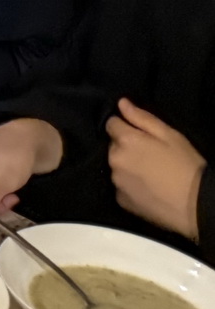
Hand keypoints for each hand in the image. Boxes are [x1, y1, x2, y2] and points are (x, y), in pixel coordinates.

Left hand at [109, 97, 205, 239]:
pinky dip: (130, 185)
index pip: (111, 124)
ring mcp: (116, 181)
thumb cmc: (186, 165)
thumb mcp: (170, 135)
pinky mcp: (121, 200)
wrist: (196, 205)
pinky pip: (121, 186)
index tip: (139, 135)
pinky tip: (147, 188)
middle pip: (113, 146)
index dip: (125, 126)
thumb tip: (122, 103)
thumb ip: (142, 118)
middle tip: (149, 156)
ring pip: (116, 166)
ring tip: (150, 174)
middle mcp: (114, 159)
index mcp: (126, 140)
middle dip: (126, 147)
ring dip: (127, 166)